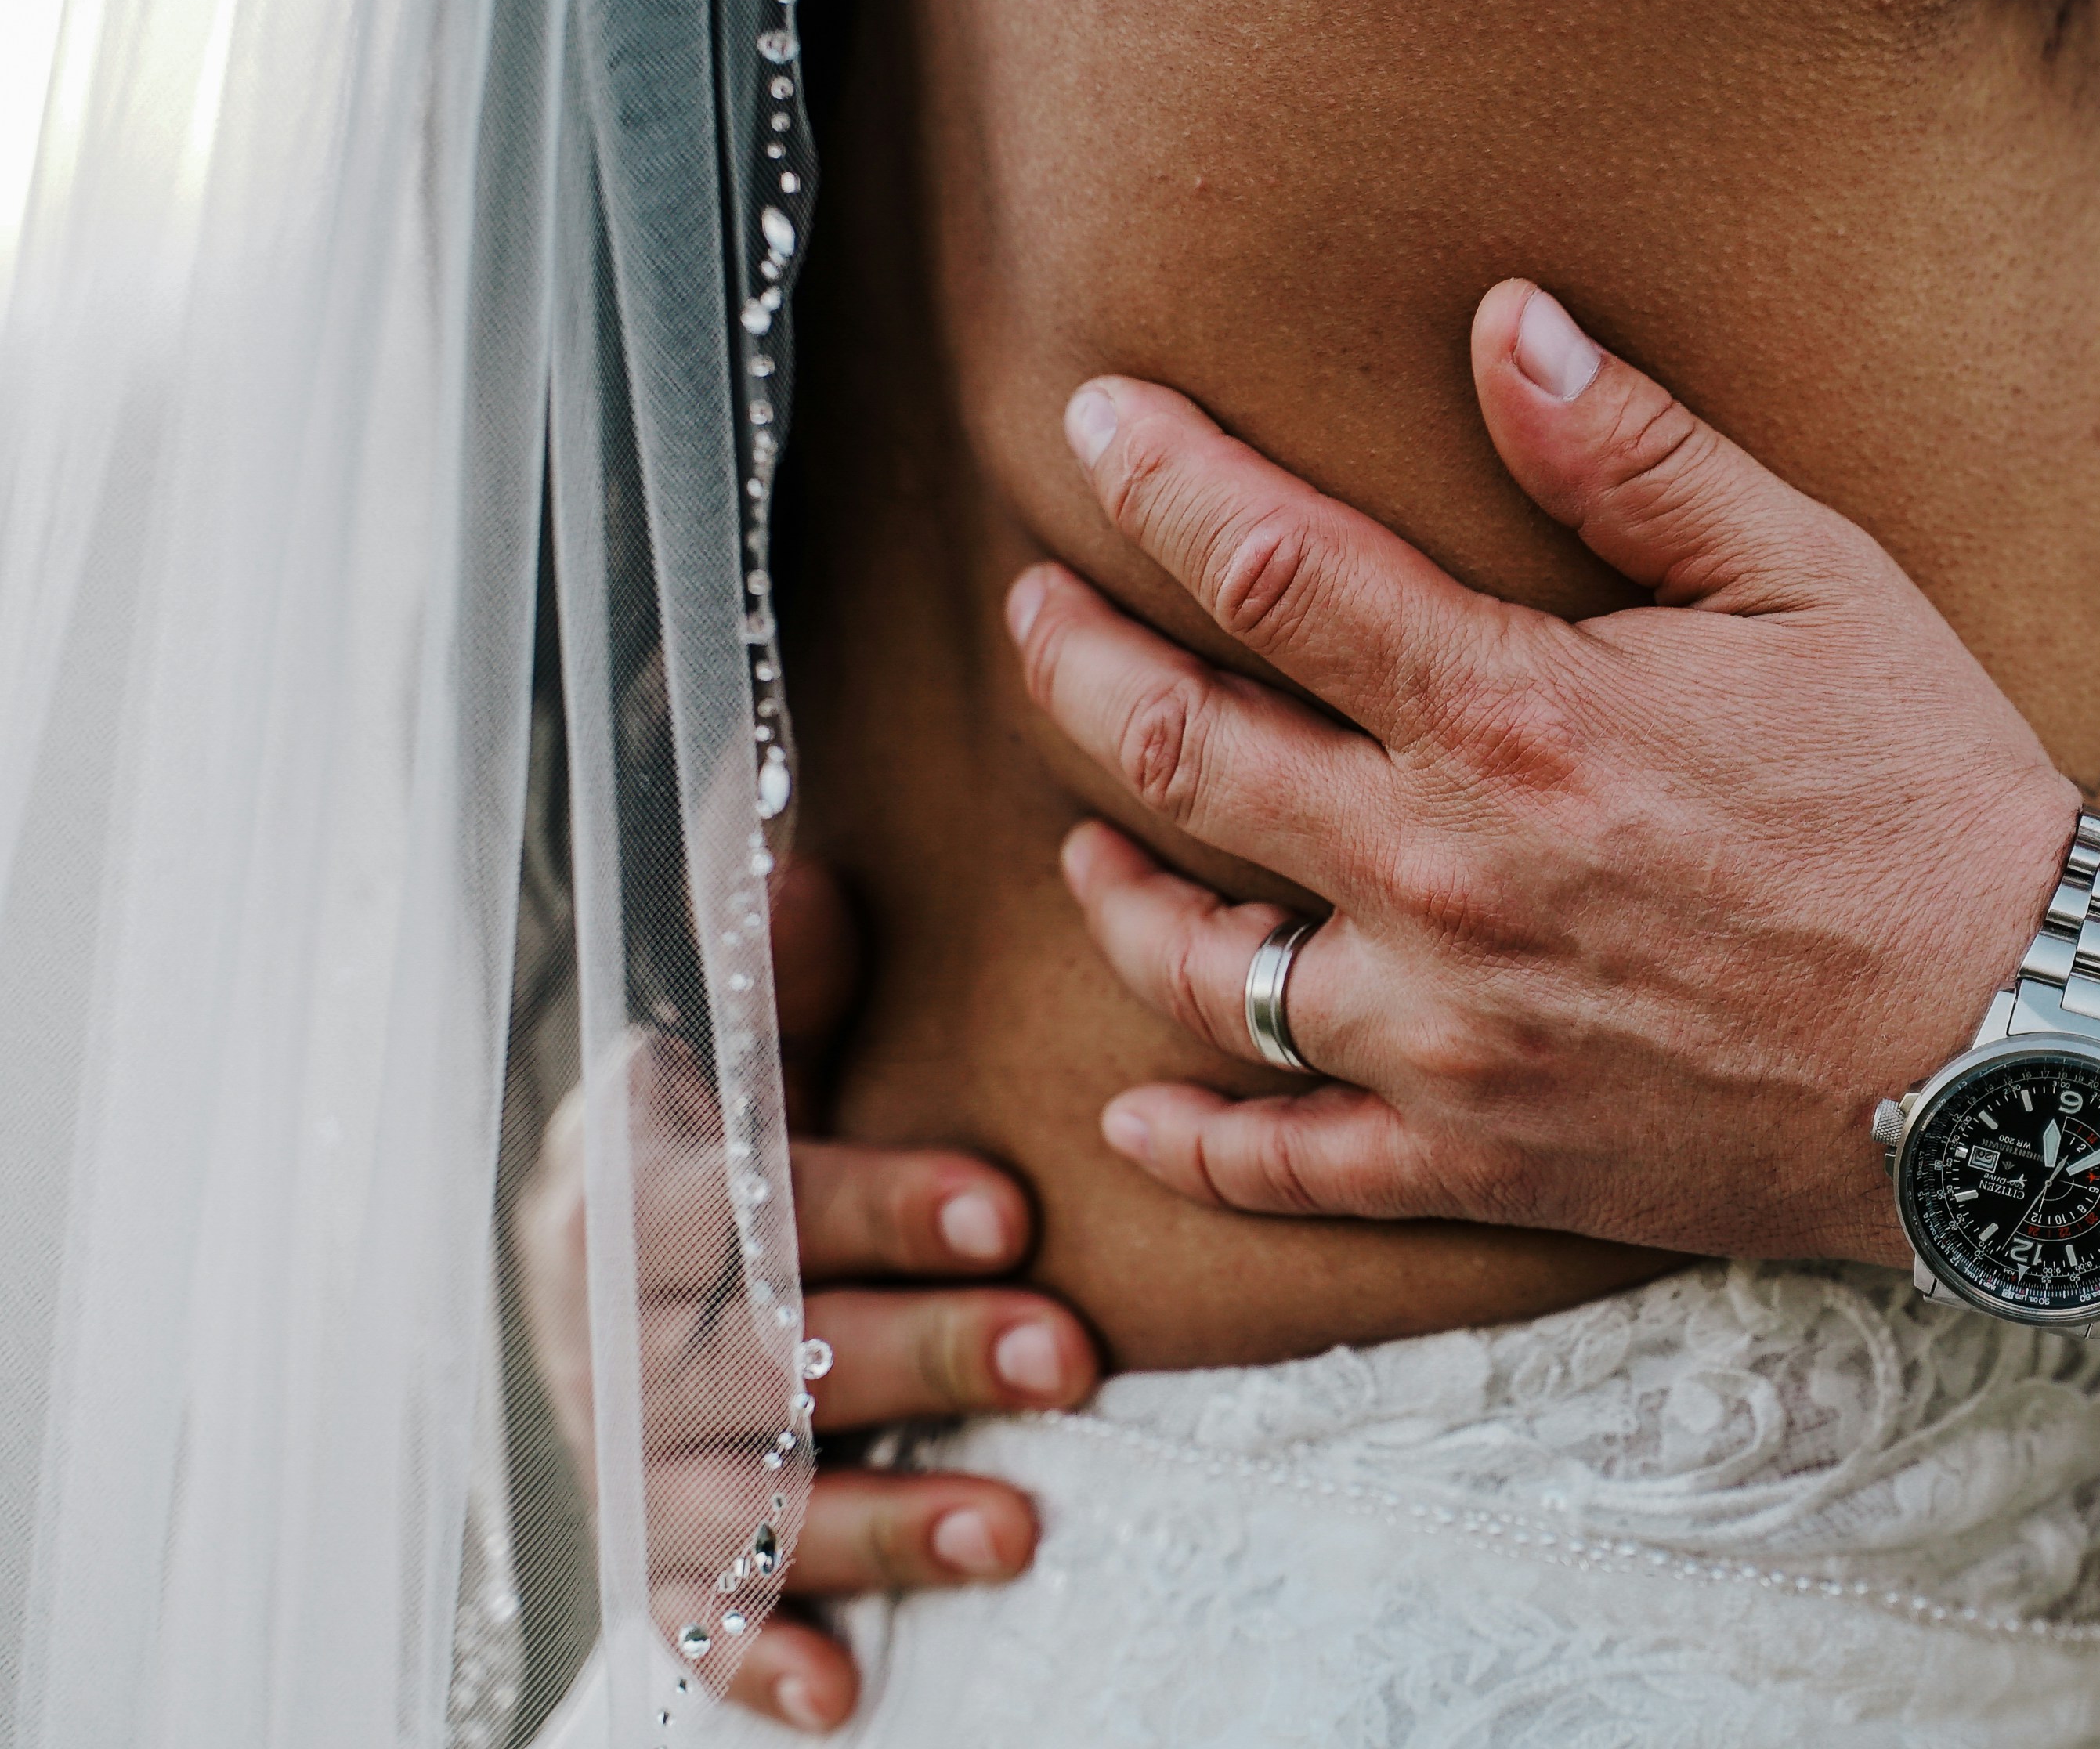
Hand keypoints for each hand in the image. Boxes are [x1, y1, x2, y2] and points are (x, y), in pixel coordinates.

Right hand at [514, 860, 1100, 1733]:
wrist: (616, 1245)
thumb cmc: (730, 1130)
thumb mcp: (748, 1039)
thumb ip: (782, 975)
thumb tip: (802, 859)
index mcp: (628, 1175)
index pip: (746, 1192)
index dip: (876, 1203)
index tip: (1009, 1209)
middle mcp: (606, 1319)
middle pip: (759, 1353)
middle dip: (921, 1356)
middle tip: (1069, 1357)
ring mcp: (623, 1441)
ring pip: (737, 1495)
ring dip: (876, 1519)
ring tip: (1019, 1528)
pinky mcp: (644, 1541)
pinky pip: (682, 1614)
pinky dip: (751, 1654)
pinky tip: (838, 1693)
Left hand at [1005, 279, 2079, 1266]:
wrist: (2025, 1049)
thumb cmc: (1931, 801)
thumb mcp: (1815, 581)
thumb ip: (1636, 455)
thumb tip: (1502, 318)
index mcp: (1516, 716)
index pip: (1269, 571)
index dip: (1162, 482)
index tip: (1096, 428)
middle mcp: (1444, 879)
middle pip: (1182, 756)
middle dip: (1080, 668)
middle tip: (1040, 614)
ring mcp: (1448, 1039)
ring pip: (1199, 966)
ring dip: (1114, 891)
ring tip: (1086, 842)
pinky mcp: (1482, 1162)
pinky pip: (1287, 1165)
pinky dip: (1190, 1141)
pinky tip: (1130, 1104)